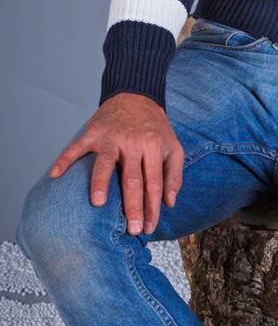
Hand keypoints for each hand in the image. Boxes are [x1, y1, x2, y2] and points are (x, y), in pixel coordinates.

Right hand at [49, 93, 183, 236]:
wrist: (136, 95)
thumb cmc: (155, 127)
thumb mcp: (174, 147)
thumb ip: (174, 174)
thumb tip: (169, 202)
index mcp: (153, 148)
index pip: (154, 184)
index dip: (153, 207)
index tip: (149, 227)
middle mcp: (132, 144)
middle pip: (132, 179)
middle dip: (133, 206)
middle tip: (132, 229)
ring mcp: (110, 138)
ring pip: (105, 163)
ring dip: (100, 183)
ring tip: (97, 203)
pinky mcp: (92, 133)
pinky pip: (76, 147)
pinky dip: (64, 159)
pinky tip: (56, 175)